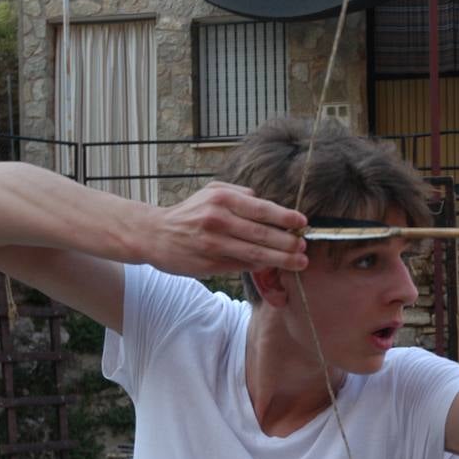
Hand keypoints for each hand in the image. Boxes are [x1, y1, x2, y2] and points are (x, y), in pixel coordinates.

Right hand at [151, 182, 307, 277]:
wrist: (154, 234)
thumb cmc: (189, 212)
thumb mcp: (211, 191)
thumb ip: (240, 193)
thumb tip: (267, 202)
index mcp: (221, 199)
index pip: (261, 209)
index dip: (286, 217)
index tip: (302, 223)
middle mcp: (218, 220)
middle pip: (262, 234)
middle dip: (288, 243)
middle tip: (304, 247)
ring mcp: (213, 244)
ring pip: (255, 254)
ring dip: (281, 259)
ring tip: (299, 262)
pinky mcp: (209, 264)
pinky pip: (241, 266)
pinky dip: (259, 266)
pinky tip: (272, 266)